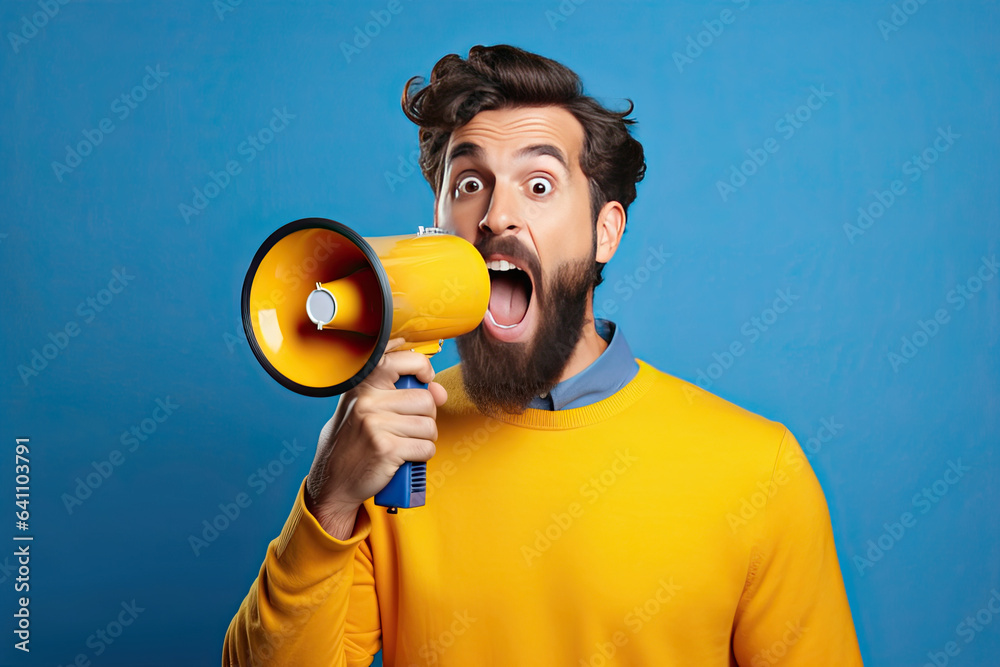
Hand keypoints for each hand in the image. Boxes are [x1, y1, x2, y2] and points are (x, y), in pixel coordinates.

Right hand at [304, 339, 447, 537]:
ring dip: (425, 439)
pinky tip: (405, 457)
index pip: (404, 359)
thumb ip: (401, 393)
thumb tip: (439, 391)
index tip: (425, 379)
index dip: (423, 367)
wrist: (333, 481)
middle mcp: (367, 401)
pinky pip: (426, 448)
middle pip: (426, 400)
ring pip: (429, 426)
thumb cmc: (353, 442)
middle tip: (409, 428)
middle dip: (426, 417)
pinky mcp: (386, 449)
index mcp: (363, 385)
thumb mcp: (366, 408)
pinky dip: (422, 456)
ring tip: (405, 442)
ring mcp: (375, 424)